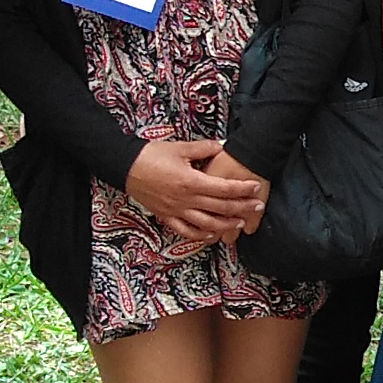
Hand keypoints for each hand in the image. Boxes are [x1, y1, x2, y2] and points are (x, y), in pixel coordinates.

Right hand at [126, 138, 260, 242]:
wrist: (125, 167)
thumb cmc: (152, 155)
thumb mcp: (180, 148)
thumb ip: (204, 149)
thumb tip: (222, 147)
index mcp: (191, 181)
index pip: (224, 188)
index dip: (242, 189)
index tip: (256, 187)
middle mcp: (186, 199)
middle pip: (220, 208)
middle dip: (241, 208)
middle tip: (257, 207)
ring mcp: (176, 211)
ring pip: (206, 224)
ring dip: (225, 225)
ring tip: (240, 223)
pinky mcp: (166, 216)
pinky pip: (186, 230)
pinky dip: (200, 235)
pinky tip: (212, 235)